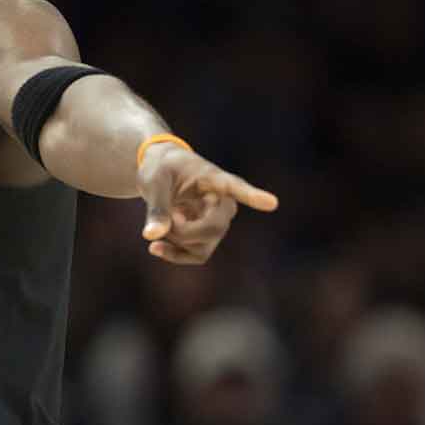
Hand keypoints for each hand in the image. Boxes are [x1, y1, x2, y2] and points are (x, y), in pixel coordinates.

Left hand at [137, 143, 276, 263]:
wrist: (161, 174)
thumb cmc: (161, 169)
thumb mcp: (154, 182)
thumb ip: (156, 207)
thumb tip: (152, 235)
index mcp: (215, 179)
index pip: (236, 188)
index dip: (253, 196)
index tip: (272, 202)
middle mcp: (223, 202)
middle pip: (215, 228)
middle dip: (183, 232)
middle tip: (164, 219)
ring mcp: (217, 222)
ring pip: (204, 246)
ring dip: (177, 242)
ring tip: (160, 224)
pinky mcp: (207, 237)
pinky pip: (197, 255)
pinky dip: (175, 254)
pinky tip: (156, 248)